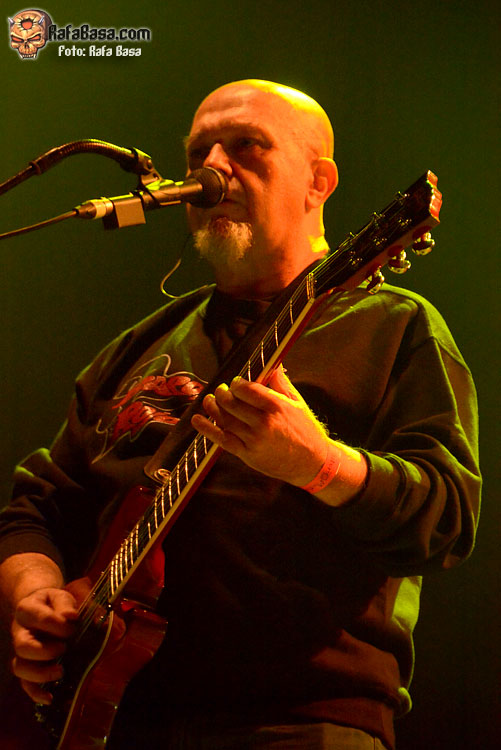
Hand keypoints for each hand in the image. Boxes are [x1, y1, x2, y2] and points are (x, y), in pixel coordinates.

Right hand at [11, 587, 77, 703]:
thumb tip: (71, 617)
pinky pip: (25, 683)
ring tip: (61, 672)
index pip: (39, 618)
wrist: (42, 607)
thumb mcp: (60, 596)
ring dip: (40, 674)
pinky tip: (50, 698)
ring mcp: (21, 651)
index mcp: (27, 609)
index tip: (73, 625)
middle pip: (22, 646)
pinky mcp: (27, 666)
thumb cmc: (54, 604)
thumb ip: (65, 605)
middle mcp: (19, 632)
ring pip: (20, 667)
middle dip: (45, 651)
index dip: (58, 624)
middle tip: (64, 648)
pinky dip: (35, 693)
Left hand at [191, 366, 329, 485]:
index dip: (237, 383)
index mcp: (277, 406)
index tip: (236, 383)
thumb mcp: (298, 403)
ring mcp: (254, 440)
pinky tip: (197, 420)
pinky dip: (207, 429)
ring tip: (209, 400)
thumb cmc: (306, 431)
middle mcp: (264, 423)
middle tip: (221, 390)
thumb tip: (273, 363)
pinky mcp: (247, 455)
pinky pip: (222, 440)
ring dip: (212, 407)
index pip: (247, 389)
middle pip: (231, 403)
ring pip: (225, 419)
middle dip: (222, 393)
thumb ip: (281, 383)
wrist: (312, 463)